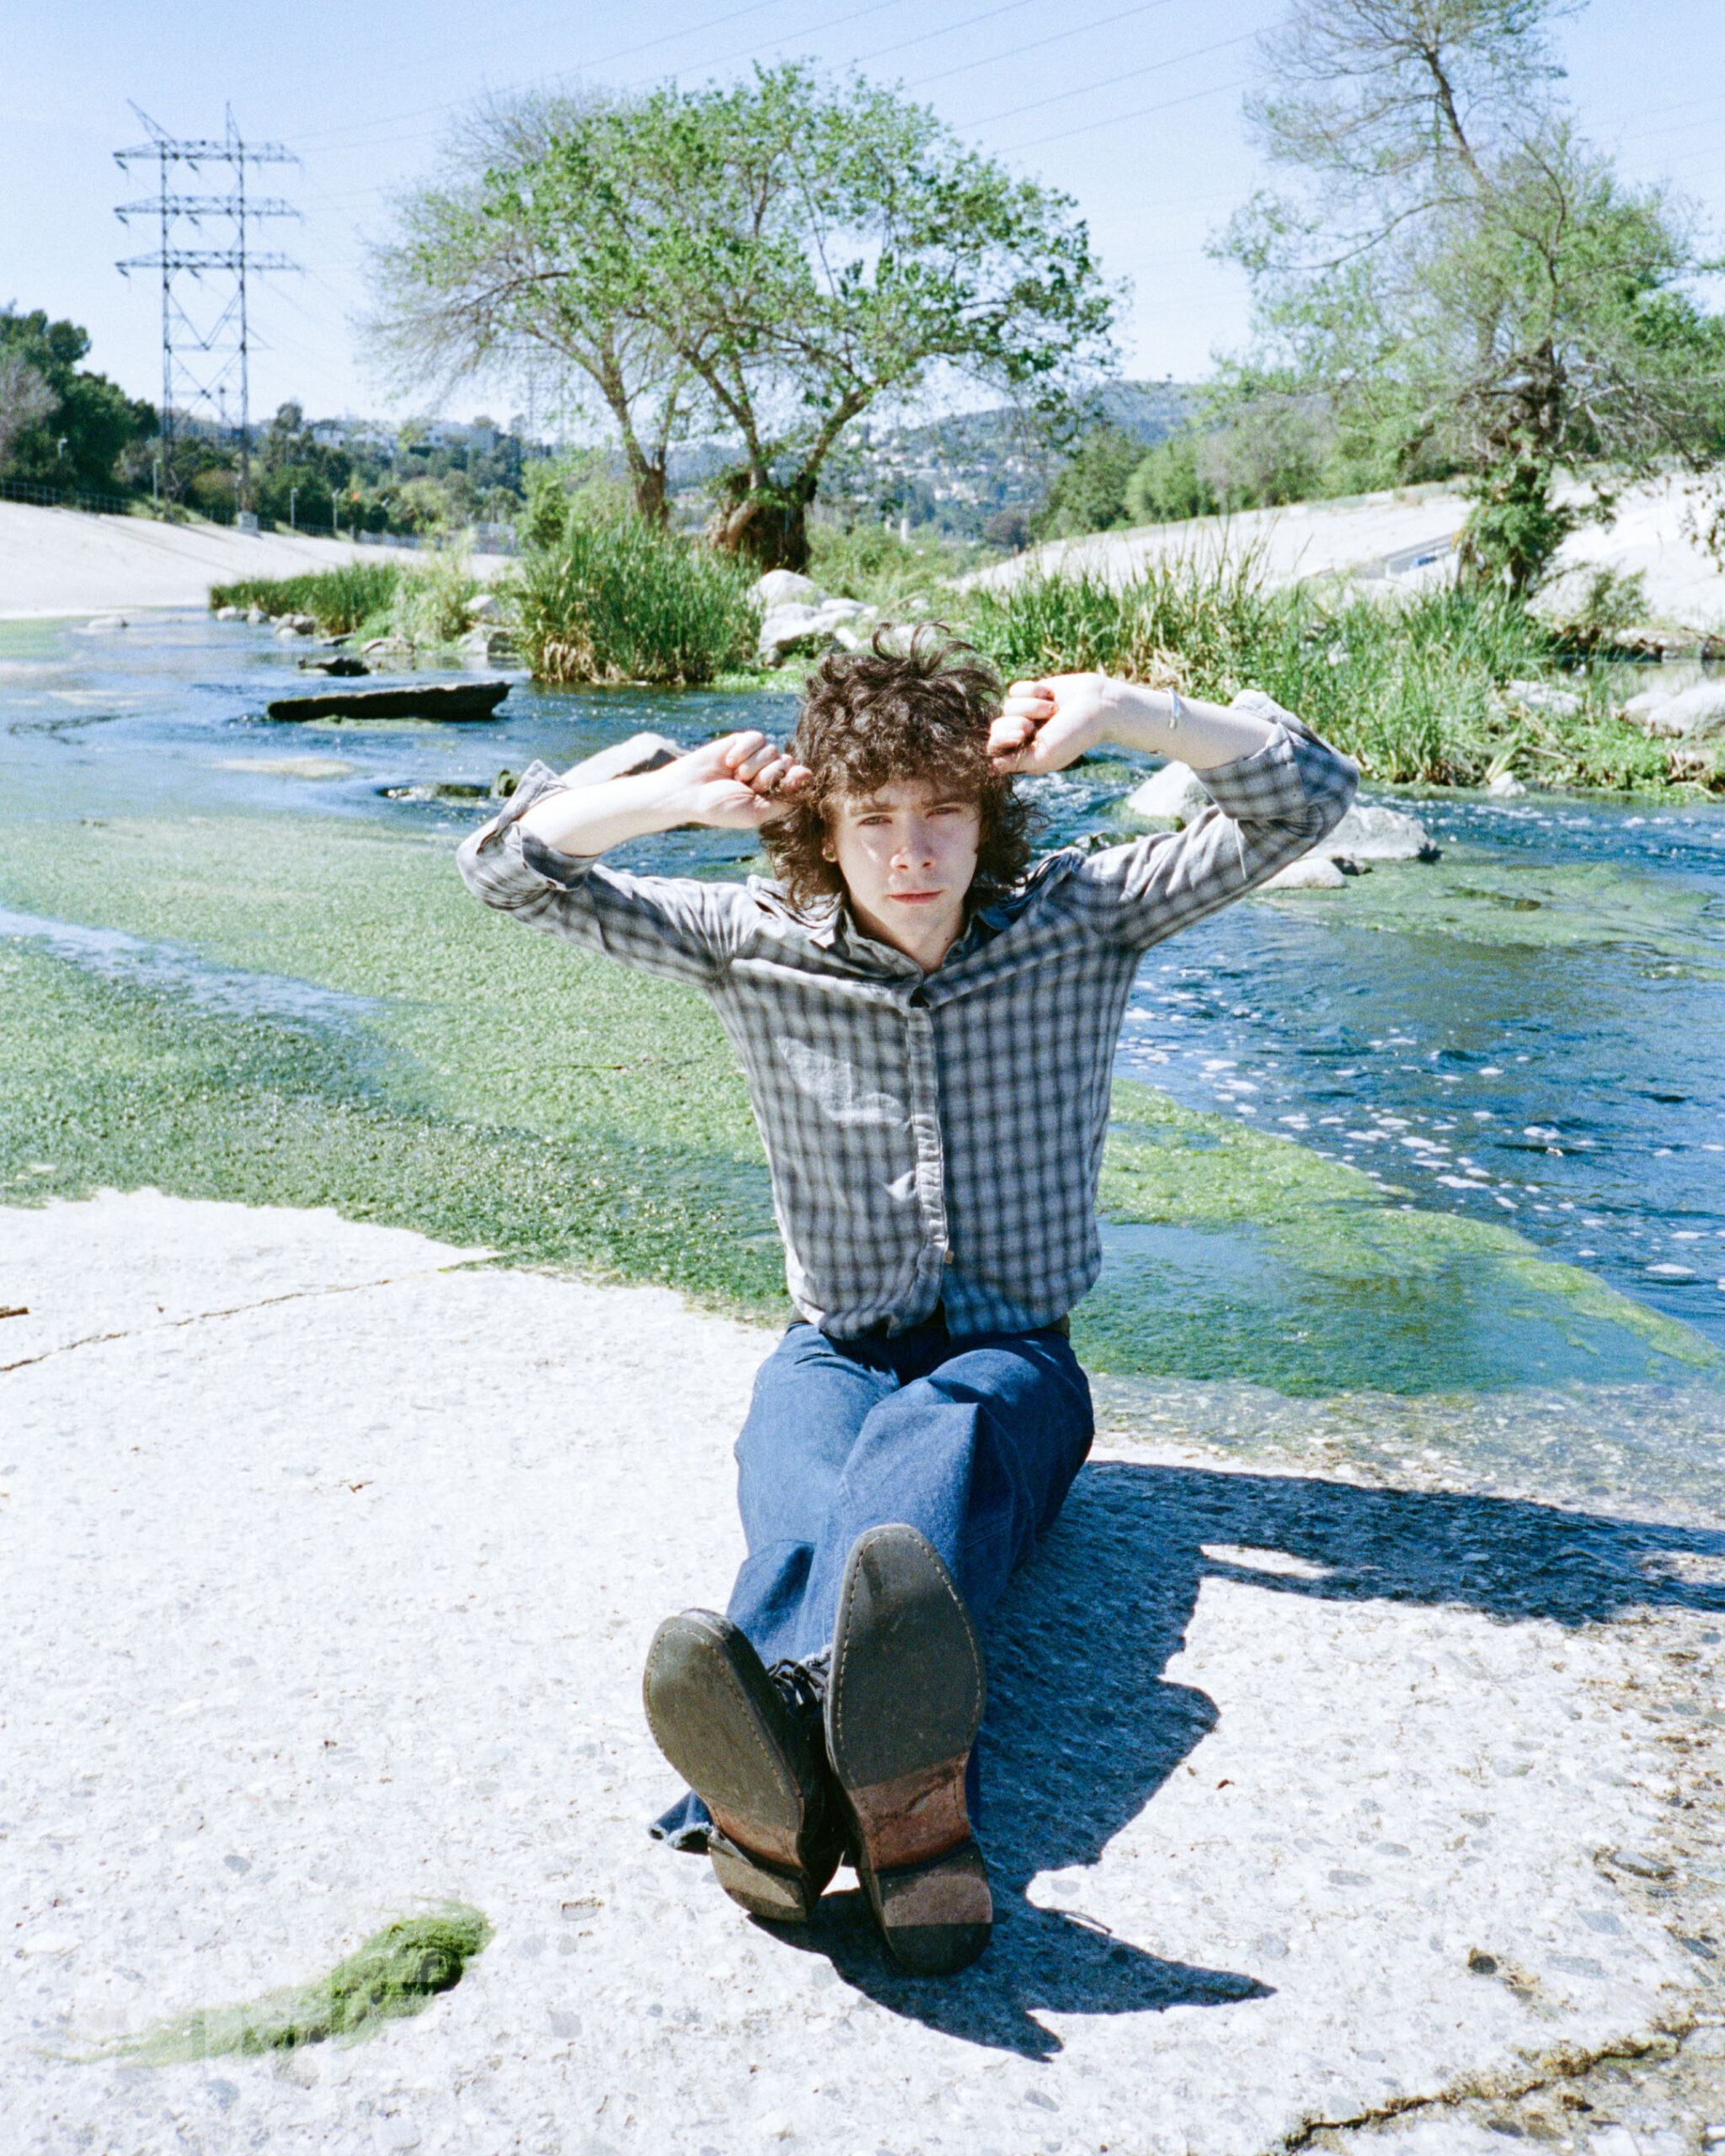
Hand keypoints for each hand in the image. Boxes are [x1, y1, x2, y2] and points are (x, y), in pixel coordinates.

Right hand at [671, 731, 811, 830]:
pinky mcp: (742, 742)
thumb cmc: (720, 808)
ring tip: (734, 775)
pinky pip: (757, 737)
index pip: (798, 779)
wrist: (688, 792)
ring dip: (752, 765)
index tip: (779, 786)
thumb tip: (809, 776)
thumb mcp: (756, 812)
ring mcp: (755, 757)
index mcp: (774, 794)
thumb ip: (785, 799)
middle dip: (767, 775)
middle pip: (786, 763)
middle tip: (746, 786)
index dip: (792, 779)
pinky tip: (729, 761)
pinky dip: (744, 750)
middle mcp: (767, 774)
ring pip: (772, 750)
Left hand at [988, 673, 1115, 774]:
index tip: (1020, 735)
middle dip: (1014, 724)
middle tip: (1031, 725)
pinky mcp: (1031, 693)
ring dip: (1031, 707)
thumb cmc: (1075, 735)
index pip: (995, 749)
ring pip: (1007, 707)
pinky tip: (1050, 695)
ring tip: (1052, 709)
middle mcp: (1024, 735)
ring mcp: (1027, 713)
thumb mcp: (1044, 755)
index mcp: (1025, 754)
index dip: (1001, 740)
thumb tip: (991, 766)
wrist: (1099, 705)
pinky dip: (1033, 691)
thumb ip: (1016, 762)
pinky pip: (1015, 689)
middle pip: (996, 727)